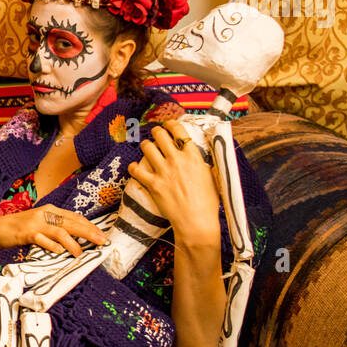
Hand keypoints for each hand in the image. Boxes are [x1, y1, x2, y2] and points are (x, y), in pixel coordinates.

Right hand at [0, 205, 108, 256]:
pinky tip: (60, 252)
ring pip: (60, 232)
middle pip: (72, 223)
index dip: (89, 226)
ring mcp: (35, 223)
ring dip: (73, 243)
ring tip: (80, 253)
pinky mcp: (26, 233)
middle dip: (88, 232)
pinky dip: (52, 246)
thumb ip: (56, 227)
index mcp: (51, 211)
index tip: (101, 234)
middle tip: (102, 241)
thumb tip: (76, 236)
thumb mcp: (40, 223)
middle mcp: (45, 214)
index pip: (75, 217)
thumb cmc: (20, 228)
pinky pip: (42, 239)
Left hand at [126, 120, 221, 243]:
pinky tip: (135, 167)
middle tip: (156, 135)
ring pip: (147, 147)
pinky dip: (134, 167)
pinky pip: (136, 169)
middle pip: (160, 135)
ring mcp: (164, 172)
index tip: (168, 125)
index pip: (180, 131)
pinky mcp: (153, 184)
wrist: (197, 222)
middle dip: (156, 132)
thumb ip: (202, 163)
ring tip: (147, 148)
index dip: (172, 124)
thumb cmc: (207, 203)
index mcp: (194, 157)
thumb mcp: (212, 177)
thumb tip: (197, 155)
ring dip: (146, 146)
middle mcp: (177, 161)